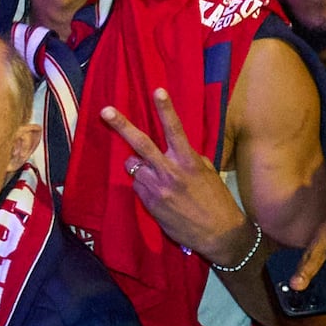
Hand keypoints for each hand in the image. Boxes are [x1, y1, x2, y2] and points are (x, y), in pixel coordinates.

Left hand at [95, 85, 255, 273]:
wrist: (220, 234)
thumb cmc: (216, 200)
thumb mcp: (207, 173)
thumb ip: (188, 158)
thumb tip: (172, 150)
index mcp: (189, 161)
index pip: (176, 130)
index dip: (166, 109)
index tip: (158, 90)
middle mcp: (170, 172)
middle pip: (141, 144)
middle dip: (122, 126)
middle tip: (105, 111)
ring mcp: (157, 189)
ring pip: (134, 167)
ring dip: (139, 166)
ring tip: (154, 174)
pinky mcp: (149, 204)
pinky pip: (138, 186)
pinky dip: (143, 185)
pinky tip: (159, 194)